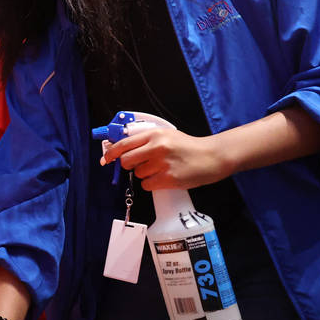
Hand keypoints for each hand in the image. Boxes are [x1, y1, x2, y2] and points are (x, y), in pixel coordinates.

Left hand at [102, 125, 231, 190]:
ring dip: (145, 174)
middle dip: (128, 165)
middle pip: (126, 161)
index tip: (106, 158)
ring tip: (161, 169)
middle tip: (139, 165)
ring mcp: (162, 164)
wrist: (212, 156)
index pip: (123, 144)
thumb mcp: (167, 135)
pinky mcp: (168, 178)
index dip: (111, 152)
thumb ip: (146, 140)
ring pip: (137, 174)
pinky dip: (152, 184)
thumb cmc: (189, 147)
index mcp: (154, 135)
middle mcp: (156, 148)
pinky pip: (147, 185)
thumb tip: (123, 148)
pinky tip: (164, 177)